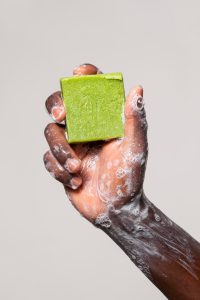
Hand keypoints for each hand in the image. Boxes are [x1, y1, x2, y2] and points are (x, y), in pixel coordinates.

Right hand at [43, 64, 147, 224]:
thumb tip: (137, 89)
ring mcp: (71, 146)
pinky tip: (76, 182)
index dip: (84, 77)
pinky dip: (59, 170)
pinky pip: (48, 159)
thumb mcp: (135, 148)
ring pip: (50, 133)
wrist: (116, 209)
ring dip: (60, 150)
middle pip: (60, 105)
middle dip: (56, 105)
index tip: (79, 74)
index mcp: (101, 121)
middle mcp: (84, 129)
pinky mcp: (60, 163)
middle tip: (61, 115)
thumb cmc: (129, 178)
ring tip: (77, 168)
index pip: (90, 91)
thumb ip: (135, 120)